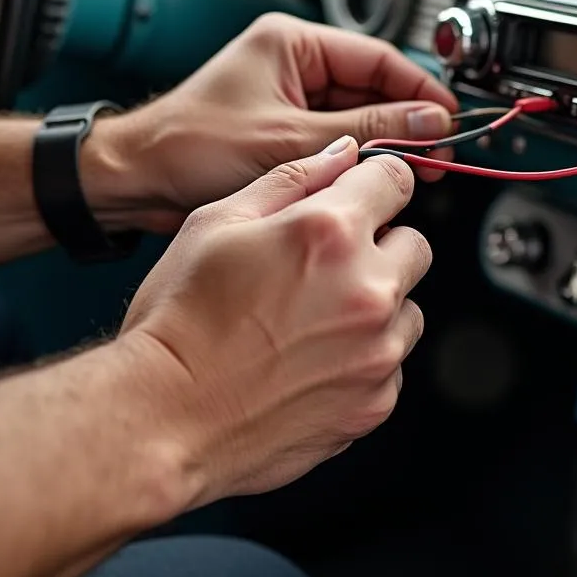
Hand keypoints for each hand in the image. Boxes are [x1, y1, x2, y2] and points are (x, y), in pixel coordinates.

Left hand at [82, 13, 457, 231]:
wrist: (135, 181)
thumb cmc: (189, 145)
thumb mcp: (290, 138)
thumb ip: (367, 131)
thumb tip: (428, 120)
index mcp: (294, 43)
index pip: (378, 59)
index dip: (420, 89)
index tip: (449, 118)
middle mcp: (296, 65)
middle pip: (374, 88)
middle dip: (408, 121)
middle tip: (439, 152)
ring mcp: (292, 99)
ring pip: (361, 117)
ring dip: (387, 142)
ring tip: (418, 168)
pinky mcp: (287, 130)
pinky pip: (339, 139)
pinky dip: (361, 158)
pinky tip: (380, 177)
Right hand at [115, 138, 428, 502]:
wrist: (162, 421)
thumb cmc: (177, 320)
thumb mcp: (217, 223)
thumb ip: (291, 179)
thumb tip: (341, 155)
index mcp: (332, 231)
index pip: (396, 180)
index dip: (375, 185)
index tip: (361, 200)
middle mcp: (369, 287)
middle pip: (414, 244)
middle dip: (379, 247)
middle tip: (324, 269)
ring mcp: (380, 349)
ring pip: (408, 307)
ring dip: (375, 306)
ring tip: (310, 322)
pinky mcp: (378, 400)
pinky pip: (392, 363)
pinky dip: (364, 357)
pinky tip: (310, 363)